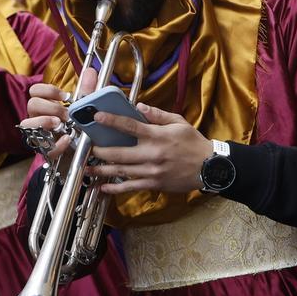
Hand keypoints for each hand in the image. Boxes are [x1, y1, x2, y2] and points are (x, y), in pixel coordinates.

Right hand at [20, 68, 97, 160]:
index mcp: (46, 105)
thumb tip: (90, 71)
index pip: (35, 90)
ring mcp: (39, 133)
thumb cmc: (79, 125)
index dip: (47, 90)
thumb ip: (87, 90)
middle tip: (66, 113)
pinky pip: (43, 147)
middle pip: (32, 104)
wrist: (83, 150)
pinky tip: (67, 139)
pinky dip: (56, 143)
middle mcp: (38, 117)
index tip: (64, 96)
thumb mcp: (84, 107)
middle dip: (50, 107)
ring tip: (59, 123)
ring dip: (43, 121)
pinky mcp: (45, 150)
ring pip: (27, 123)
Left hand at [87, 103, 212, 194]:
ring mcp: (151, 171)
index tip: (97, 117)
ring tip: (87, 169)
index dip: (112, 121)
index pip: (130, 126)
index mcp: (157, 136)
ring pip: (121, 171)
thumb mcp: (178, 123)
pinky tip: (102, 188)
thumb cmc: (193, 143)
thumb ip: (157, 115)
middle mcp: (152, 154)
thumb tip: (139, 107)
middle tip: (89, 148)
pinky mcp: (153, 184)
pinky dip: (115, 188)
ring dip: (102, 171)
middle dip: (100, 151)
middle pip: (119, 153)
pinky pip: (130, 187)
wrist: (209, 167)